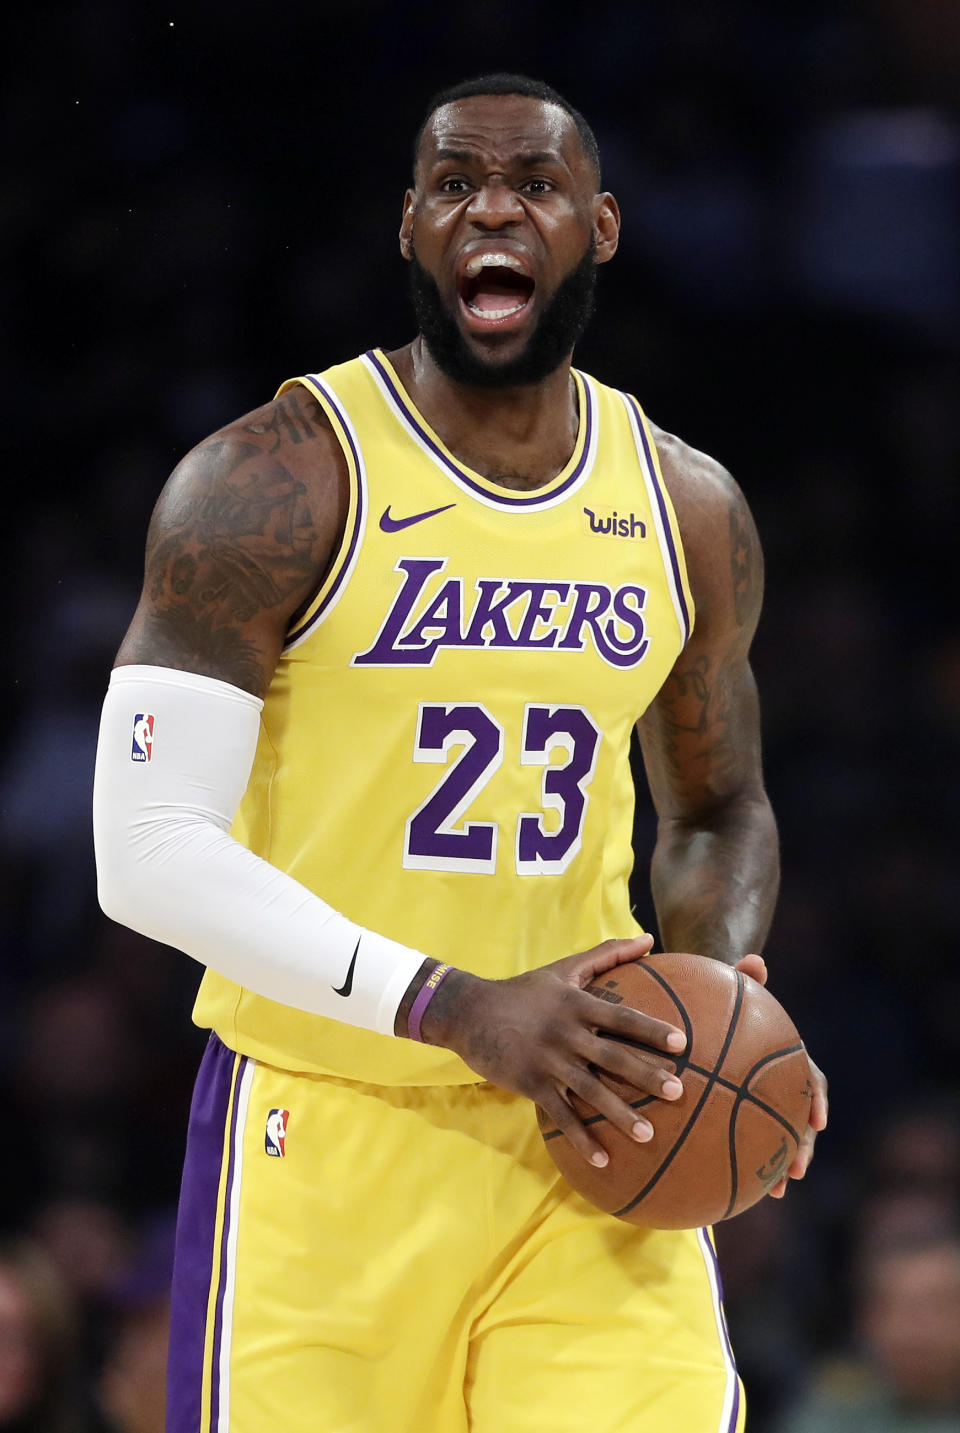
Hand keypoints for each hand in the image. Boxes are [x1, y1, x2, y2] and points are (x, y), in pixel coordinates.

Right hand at [424, 935, 686, 1167]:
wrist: (469, 1012)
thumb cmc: (524, 990)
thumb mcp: (564, 967)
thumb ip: (608, 953)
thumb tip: (649, 939)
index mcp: (576, 1003)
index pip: (621, 1017)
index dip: (651, 1029)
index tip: (681, 1043)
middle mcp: (565, 1032)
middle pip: (612, 1056)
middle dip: (646, 1075)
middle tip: (678, 1093)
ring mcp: (547, 1061)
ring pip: (589, 1091)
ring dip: (619, 1115)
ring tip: (649, 1135)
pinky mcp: (530, 1084)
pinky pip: (561, 1116)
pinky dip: (581, 1139)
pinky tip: (604, 1160)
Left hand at [735, 954, 827, 1198]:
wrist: (708, 1010)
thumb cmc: (723, 998)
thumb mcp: (731, 985)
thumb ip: (743, 977)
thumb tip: (756, 960)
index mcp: (786, 1056)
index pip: (811, 1078)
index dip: (815, 1099)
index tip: (817, 1119)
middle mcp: (780, 1083)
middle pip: (799, 1119)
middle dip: (801, 1146)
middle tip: (795, 1170)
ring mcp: (761, 1100)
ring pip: (778, 1138)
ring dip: (780, 1166)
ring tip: (773, 1192)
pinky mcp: (736, 1113)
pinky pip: (744, 1142)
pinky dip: (742, 1164)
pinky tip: (727, 1186)